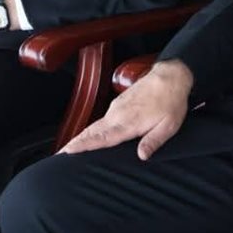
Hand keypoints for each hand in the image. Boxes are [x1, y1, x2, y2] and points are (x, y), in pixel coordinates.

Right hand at [61, 59, 192, 158]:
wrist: (170, 76)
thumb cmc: (171, 101)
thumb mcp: (169, 125)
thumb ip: (153, 141)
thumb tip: (142, 156)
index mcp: (129, 122)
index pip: (102, 137)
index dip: (84, 145)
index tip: (68, 151)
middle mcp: (118, 114)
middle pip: (92, 131)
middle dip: (76, 142)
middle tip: (61, 153)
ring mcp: (117, 107)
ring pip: (96, 125)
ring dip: (83, 136)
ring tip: (72, 148)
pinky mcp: (119, 103)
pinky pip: (103, 119)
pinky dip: (94, 129)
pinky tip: (93, 135)